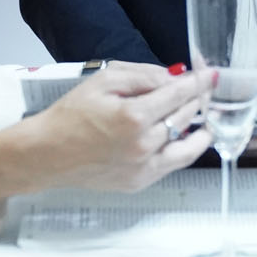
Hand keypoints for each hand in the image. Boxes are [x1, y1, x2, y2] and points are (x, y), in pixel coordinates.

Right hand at [0, 64, 210, 201]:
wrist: (47, 154)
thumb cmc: (70, 115)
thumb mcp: (103, 80)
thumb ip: (143, 75)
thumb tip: (173, 77)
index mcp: (134, 116)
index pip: (180, 94)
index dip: (199, 81)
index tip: (210, 74)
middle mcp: (144, 145)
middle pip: (186, 116)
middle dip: (197, 98)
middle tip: (202, 88)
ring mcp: (144, 167)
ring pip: (188, 143)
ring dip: (201, 126)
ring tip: (205, 113)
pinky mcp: (141, 182)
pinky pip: (175, 163)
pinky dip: (187, 147)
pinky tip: (191, 136)